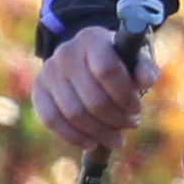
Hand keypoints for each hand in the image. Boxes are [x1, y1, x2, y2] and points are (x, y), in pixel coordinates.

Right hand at [31, 11, 156, 146]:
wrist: (87, 60)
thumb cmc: (118, 63)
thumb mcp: (135, 60)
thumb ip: (144, 69)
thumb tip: (146, 80)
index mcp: (92, 39)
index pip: (107, 70)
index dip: (124, 96)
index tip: (136, 109)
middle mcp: (66, 52)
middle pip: (92, 98)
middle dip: (116, 119)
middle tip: (131, 125)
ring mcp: (49, 70)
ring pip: (74, 114)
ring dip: (99, 133)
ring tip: (116, 138)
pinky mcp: (38, 89)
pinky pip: (51, 120)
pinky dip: (73, 137)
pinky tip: (92, 143)